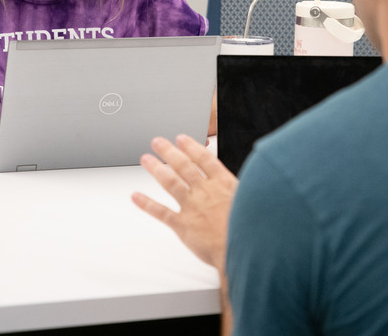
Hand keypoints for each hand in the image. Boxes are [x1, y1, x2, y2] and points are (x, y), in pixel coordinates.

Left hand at [132, 134, 237, 269]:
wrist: (245, 249)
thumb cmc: (249, 228)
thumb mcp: (251, 199)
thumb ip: (238, 189)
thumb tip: (239, 181)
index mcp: (223, 183)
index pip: (203, 158)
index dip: (191, 146)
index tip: (181, 138)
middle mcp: (205, 191)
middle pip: (183, 165)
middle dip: (168, 152)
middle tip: (157, 142)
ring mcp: (192, 207)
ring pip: (170, 182)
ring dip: (156, 169)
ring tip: (146, 159)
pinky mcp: (183, 225)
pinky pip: (161, 212)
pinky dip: (147, 204)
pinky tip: (136, 197)